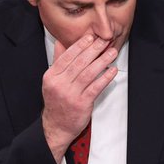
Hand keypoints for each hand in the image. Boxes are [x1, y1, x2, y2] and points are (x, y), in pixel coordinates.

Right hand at [40, 33, 117, 161]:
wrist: (56, 126)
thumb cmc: (57, 102)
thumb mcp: (52, 80)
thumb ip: (58, 61)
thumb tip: (61, 42)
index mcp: (51, 76)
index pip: (67, 56)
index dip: (80, 45)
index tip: (91, 37)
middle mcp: (59, 84)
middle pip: (79, 62)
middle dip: (94, 49)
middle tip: (104, 40)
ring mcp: (70, 94)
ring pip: (88, 73)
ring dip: (102, 61)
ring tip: (112, 52)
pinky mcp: (81, 103)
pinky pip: (95, 87)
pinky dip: (105, 77)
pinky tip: (112, 70)